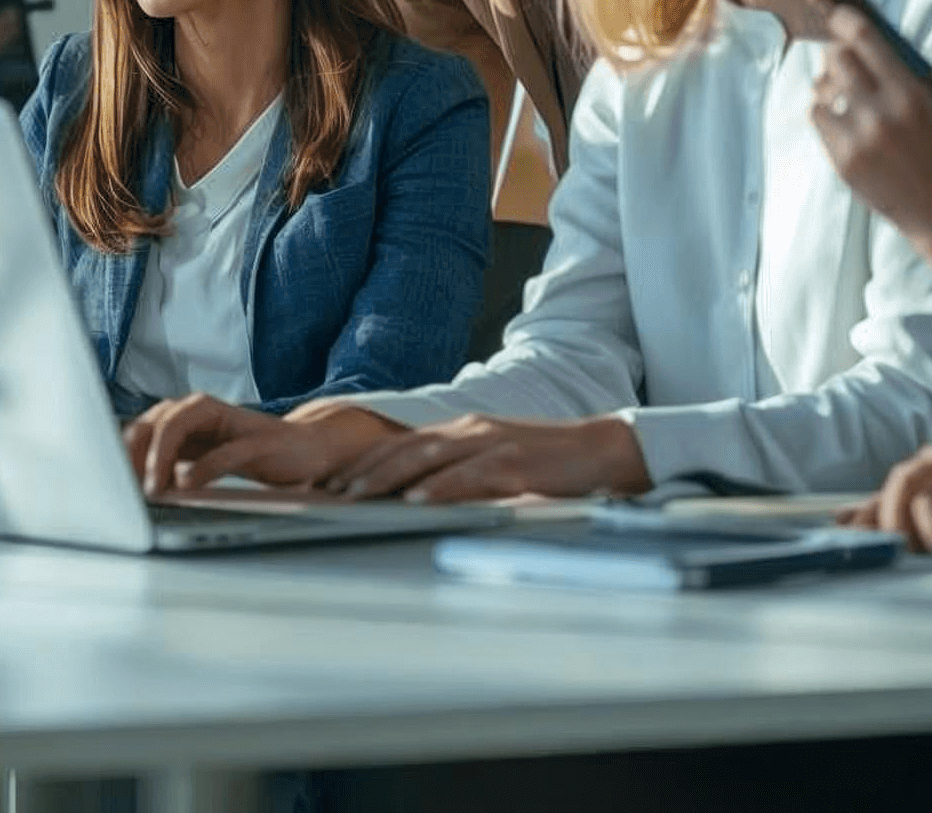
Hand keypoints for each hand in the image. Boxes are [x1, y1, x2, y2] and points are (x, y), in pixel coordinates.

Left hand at [125, 395, 398, 497]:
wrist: (311, 451)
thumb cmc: (252, 456)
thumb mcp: (205, 458)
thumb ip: (173, 463)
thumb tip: (127, 485)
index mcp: (188, 416)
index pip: (142, 424)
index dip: (120, 450)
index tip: (105, 481)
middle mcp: (204, 411)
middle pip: (155, 418)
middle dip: (134, 451)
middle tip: (121, 486)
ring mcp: (232, 422)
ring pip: (181, 423)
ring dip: (160, 455)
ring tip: (151, 488)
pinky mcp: (258, 439)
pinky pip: (224, 450)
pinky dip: (202, 467)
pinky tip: (186, 485)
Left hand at [329, 413, 647, 502]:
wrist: (604, 449)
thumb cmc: (546, 463)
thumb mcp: (494, 462)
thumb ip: (458, 472)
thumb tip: (419, 497)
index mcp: (460, 431)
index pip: (398, 445)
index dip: (361, 463)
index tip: (330, 483)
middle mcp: (468, 430)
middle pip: (401, 448)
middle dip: (360, 471)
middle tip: (327, 492)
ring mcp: (490, 443)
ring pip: (426, 458)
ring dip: (386, 478)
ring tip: (354, 496)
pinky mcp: (514, 462)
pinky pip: (469, 476)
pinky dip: (441, 489)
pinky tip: (418, 502)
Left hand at [810, 5, 931, 246]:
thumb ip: (908, 69)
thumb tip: (868, 30)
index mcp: (910, 92)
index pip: (867, 38)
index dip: (845, 18)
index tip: (835, 8)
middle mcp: (882, 112)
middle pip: (837, 57)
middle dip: (837, 52)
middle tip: (841, 56)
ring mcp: (859, 137)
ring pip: (822, 88)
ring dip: (830, 86)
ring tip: (846, 95)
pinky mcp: (842, 158)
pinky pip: (817, 116)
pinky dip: (826, 112)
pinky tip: (843, 121)